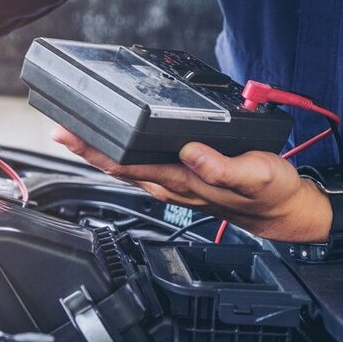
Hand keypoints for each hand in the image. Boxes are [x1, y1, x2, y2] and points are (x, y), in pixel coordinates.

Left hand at [52, 127, 340, 241]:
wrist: (283, 212)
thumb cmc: (272, 193)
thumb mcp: (257, 176)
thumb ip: (222, 167)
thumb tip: (190, 151)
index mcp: (184, 180)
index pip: (130, 164)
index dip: (98, 150)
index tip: (73, 134)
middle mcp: (171, 184)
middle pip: (119, 166)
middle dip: (87, 149)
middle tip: (59, 129)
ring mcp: (173, 184)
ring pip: (127, 168)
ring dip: (99, 152)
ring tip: (75, 134)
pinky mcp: (180, 179)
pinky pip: (142, 168)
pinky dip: (121, 155)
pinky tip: (112, 146)